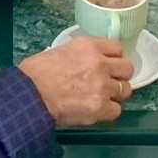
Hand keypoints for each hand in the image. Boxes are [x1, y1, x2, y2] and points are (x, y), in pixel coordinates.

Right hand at [18, 36, 133, 125]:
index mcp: (88, 46)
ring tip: (103, 97)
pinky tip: (97, 110)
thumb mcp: (61, 50)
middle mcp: (99, 63)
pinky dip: (108, 112)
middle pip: (127, 68)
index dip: (113, 57)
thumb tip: (88, 60)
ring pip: (125, 90)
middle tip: (109, 81)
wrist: (30, 95)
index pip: (117, 47)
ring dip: (116, 94)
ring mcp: (102, 86)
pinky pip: (116, 110)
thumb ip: (81, 54)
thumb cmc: (37, 73)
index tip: (109, 63)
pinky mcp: (100, 107)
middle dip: (119, 75)